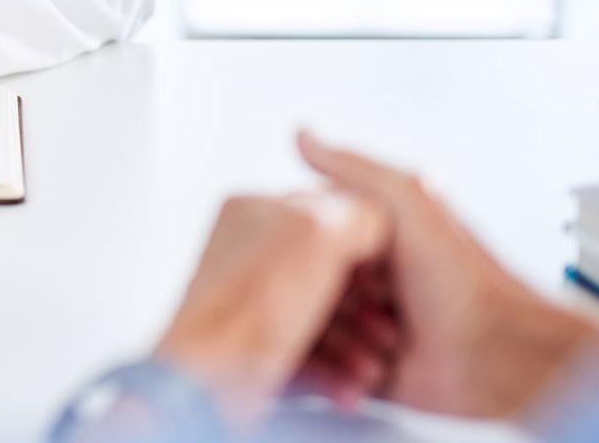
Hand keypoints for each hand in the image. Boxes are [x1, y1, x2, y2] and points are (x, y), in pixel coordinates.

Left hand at [155, 189, 393, 428]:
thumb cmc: (252, 307)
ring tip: (371, 372)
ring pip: (321, 314)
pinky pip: (304, 350)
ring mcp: (250, 298)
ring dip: (356, 346)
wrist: (206, 383)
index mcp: (258, 209)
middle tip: (388, 334)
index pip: (332, 212)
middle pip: (330, 271)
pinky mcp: (251, 344)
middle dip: (367, 307)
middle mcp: (251, 249)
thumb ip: (357, 212)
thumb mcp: (319, 235)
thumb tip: (379, 219)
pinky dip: (332, 371)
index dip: (372, 246)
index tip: (392, 279)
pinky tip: (350, 390)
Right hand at [297, 131, 598, 421]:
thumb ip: (351, 167)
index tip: (308, 259)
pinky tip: (368, 369)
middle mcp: (358, 277)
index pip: (299, 235)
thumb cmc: (466, 281)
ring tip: (377, 343)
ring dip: (335, 342)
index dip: (299, 250)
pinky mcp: (356, 368)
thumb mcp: (408, 202)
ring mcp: (357, 323)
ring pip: (304, 331)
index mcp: (366, 234)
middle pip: (296, 286)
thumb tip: (302, 133)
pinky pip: (316, 372)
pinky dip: (334, 375)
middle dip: (322, 303)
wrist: (500, 356)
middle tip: (361, 306)